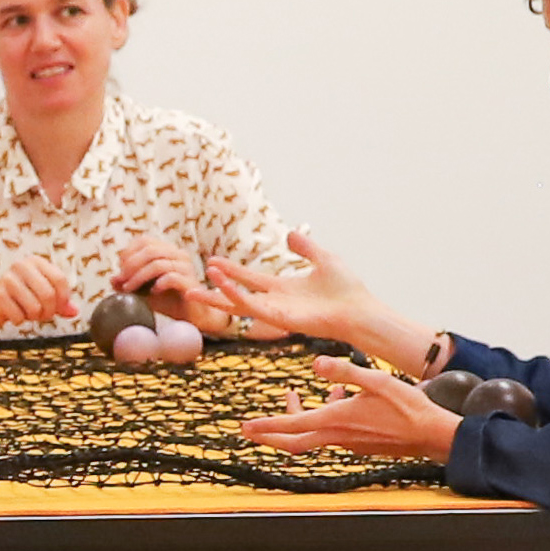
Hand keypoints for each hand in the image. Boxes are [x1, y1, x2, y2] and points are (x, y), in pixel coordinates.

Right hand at [0, 251, 75, 330]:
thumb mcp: (41, 298)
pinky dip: (18, 320)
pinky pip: (20, 316)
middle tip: (41, 314)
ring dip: (33, 317)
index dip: (63, 299)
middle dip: (48, 311)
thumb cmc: (14, 299)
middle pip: (49, 295)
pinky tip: (10, 314)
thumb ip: (60, 304)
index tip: (58, 307)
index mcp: (34, 262)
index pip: (60, 280)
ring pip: (36, 307)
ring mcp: (8, 279)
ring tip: (24, 312)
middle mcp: (21, 265)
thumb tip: (75, 311)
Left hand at [109, 232, 204, 297]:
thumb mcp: (142, 291)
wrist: (191, 317)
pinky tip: (152, 293)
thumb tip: (113, 279)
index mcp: (167, 251)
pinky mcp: (191, 282)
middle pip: (150, 250)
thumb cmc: (168, 301)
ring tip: (130, 290)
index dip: (128, 253)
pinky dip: (157, 284)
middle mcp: (179, 255)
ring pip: (158, 264)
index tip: (120, 271)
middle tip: (121, 282)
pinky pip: (172, 278)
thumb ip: (128, 283)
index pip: (144, 241)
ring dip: (139, 277)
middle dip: (130, 266)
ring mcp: (187, 267)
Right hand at [203, 227, 369, 345]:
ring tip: (194, 289)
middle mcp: (275, 301)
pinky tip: (220, 284)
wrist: (359, 309)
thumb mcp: (324, 258)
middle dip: (215, 289)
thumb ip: (306, 247)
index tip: (212, 262)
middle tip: (190, 283)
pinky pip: (250, 306)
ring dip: (217, 294)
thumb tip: (290, 233)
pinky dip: (233, 295)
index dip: (232, 271)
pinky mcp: (277, 317)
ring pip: (237, 303)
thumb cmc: (347, 289)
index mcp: (284, 289)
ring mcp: (275, 311)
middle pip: (237, 295)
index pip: (251, 279)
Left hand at [238, 359, 460, 460]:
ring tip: (294, 394)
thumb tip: (316, 363)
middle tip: (249, 429)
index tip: (245, 428)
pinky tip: (337, 396)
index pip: (291, 426)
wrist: (434, 434)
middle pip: (293, 442)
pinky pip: (332, 431)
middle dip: (269, 435)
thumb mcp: (377, 380)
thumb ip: (345, 371)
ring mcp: (349, 442)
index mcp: (337, 420)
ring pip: (313, 434)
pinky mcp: (360, 443)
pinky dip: (324, 416)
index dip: (266, 427)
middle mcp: (339, 436)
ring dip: (299, 417)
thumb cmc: (408, 407)